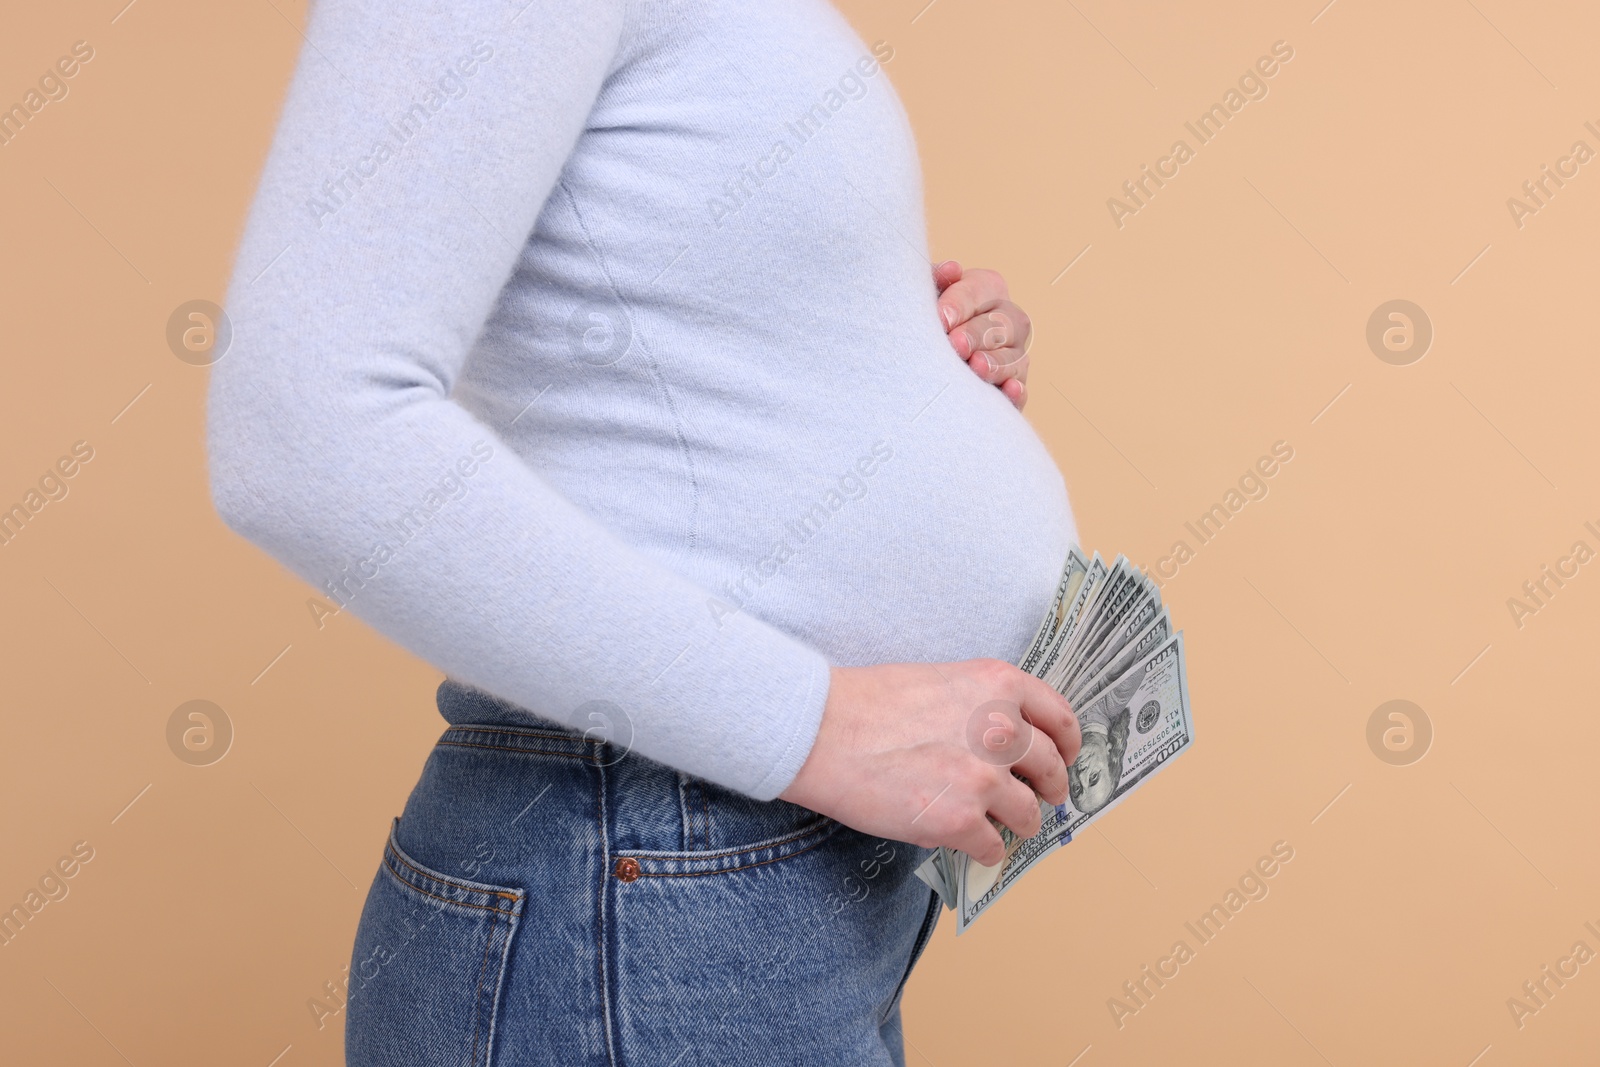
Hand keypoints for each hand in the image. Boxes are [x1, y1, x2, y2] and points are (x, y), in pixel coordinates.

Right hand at [779, 659, 1080, 864]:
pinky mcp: (960, 821)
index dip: (1067, 743)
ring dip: (1019, 823)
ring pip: (1028, 815)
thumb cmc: (866, 703)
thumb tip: (1003, 738)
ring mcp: (984, 778)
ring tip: (1002, 826)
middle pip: (1051, 768)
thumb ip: (981, 705)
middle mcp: (1002, 729)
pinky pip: (993, 847)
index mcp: (999, 685)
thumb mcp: (940, 680)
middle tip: (1046, 798)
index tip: (1065, 756)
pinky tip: (970, 845)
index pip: (1059, 717)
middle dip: (1052, 788)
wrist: (820, 732)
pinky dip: (985, 850)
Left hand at [934, 260, 1032, 410]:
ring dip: (995, 363)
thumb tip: (951, 269)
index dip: (959, 305)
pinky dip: (1016, 391)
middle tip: (955, 344)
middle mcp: (1008, 318)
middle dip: (976, 335)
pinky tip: (1008, 389)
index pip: (978, 291)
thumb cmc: (927, 315)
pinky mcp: (1014, 384)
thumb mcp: (927, 292)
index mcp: (987, 288)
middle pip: (1000, 324)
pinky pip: (1022, 389)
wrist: (926, 351)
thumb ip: (936, 278)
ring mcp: (1014, 352)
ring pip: (1013, 357)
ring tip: (975, 366)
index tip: (941, 320)